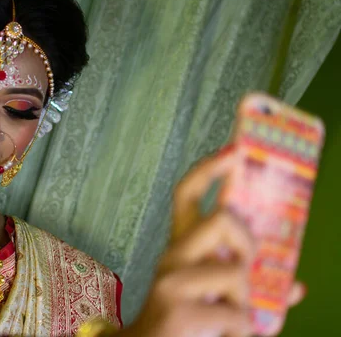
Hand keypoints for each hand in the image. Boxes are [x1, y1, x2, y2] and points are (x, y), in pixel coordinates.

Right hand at [120, 148, 305, 336]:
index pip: (186, 195)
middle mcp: (172, 256)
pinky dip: (243, 330)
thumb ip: (251, 285)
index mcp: (180, 248)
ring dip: (246, 303)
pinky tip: (228, 334)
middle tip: (247, 268)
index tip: (234, 151)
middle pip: (222, 219)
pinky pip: (238, 314)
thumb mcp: (213, 296)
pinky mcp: (179, 310)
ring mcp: (172, 281)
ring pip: (236, 271)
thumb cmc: (186, 322)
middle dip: (248, 242)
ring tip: (234, 318)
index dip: (208, 169)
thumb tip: (297, 287)